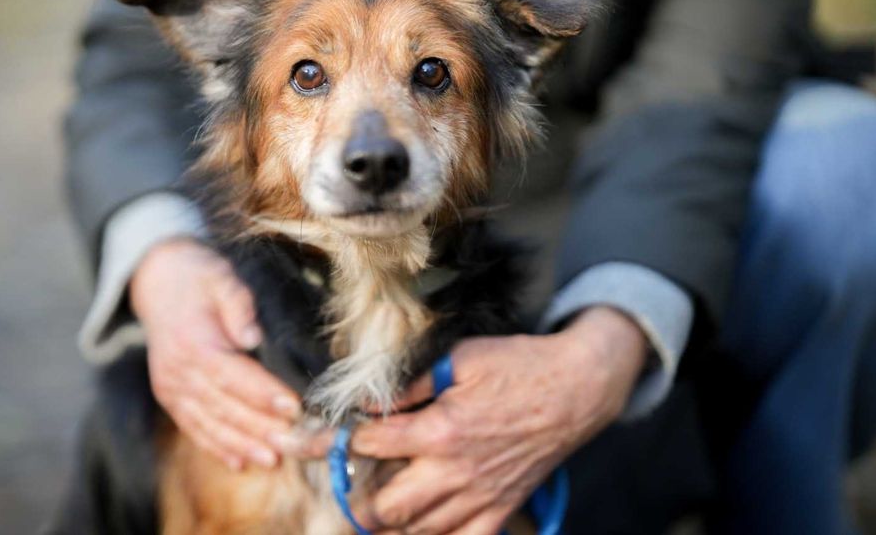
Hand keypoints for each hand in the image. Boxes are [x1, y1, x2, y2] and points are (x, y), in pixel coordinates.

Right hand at [131, 238, 301, 469]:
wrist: (158, 282)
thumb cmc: (199, 278)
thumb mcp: (221, 278)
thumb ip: (238, 305)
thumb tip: (253, 337)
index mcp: (194, 341)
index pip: (231, 373)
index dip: (261, 392)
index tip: (292, 407)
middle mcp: (178, 370)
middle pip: (223, 405)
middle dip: (259, 428)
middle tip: (293, 443)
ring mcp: (171, 387)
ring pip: (209, 423)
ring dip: (241, 445)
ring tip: (272, 460)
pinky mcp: (170, 397)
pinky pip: (193, 427)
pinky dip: (216, 447)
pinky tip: (239, 463)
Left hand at [345, 307, 646, 533]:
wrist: (577, 389)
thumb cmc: (518, 366)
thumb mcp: (460, 357)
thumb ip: (410, 383)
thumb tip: (367, 400)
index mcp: (441, 430)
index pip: (368, 444)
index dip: (327, 442)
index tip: (299, 442)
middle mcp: (456, 472)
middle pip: (387, 508)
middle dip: (356, 500)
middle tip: (341, 484)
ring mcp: (479, 497)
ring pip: (418, 531)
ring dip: (389, 523)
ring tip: (370, 508)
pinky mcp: (500, 510)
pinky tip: (419, 528)